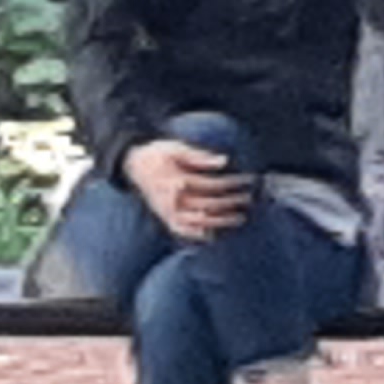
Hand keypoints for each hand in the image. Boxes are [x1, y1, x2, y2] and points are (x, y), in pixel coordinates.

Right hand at [121, 137, 251, 238]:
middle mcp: (173, 201)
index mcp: (177, 181)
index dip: (233, 183)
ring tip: (241, 218)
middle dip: (232, 202)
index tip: (248, 180)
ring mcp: (168, 213)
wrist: (133, 165)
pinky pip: (183, 231)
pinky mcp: (164, 218)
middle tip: (250, 198)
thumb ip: (200, 156)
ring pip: (200, 222)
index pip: (212, 185)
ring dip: (222, 221)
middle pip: (210, 204)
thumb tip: (224, 160)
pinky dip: (197, 234)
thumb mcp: (177, 148)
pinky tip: (212, 235)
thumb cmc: (158, 153)